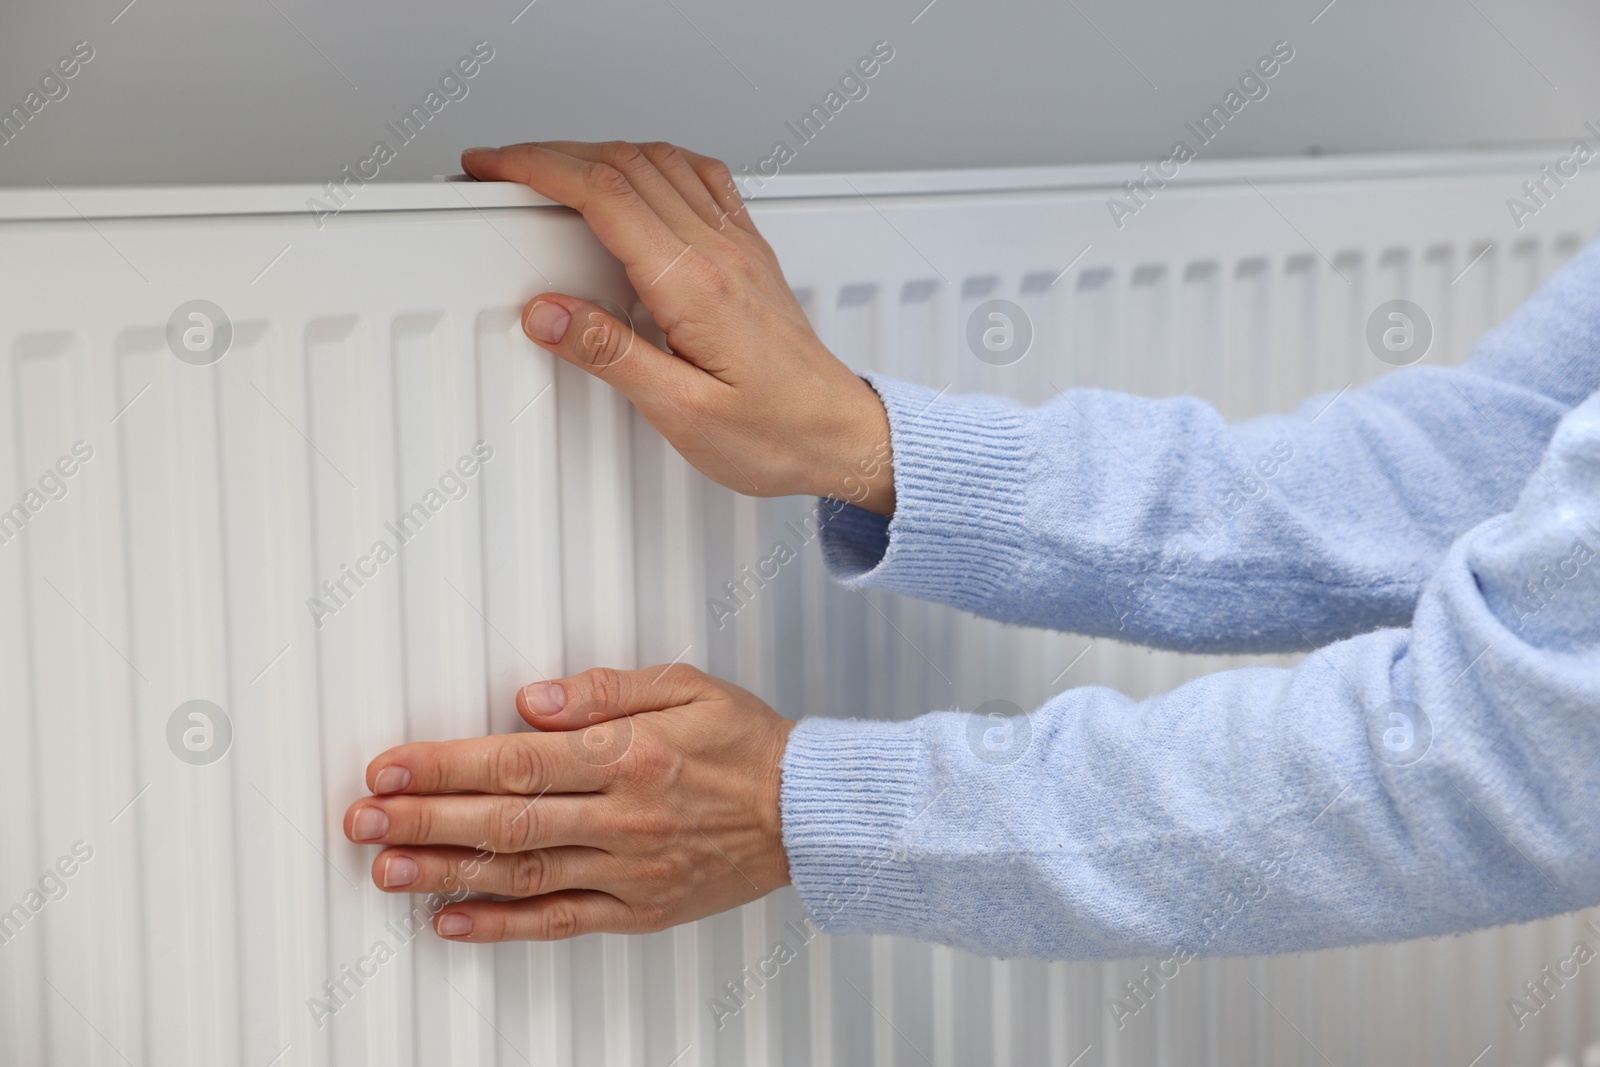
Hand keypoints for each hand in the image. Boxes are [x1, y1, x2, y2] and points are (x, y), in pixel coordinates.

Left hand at [342, 664, 794, 941]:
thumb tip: (533, 701)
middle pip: (503, 820)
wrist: (810, 813)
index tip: (389, 768)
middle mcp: (623, 817)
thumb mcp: (686, 685)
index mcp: (630, 755)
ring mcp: (628, 870)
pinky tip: (452, 922)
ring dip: (445, 873)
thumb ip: (606, 690)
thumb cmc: (748, 745)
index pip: (515, 760)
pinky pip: (558, 922)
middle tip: (361, 821)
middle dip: (422, 821)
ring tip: (385, 870)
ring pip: (520, 873)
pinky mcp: (639, 910)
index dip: (443, 766)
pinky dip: (501, 924)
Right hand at [461, 140, 895, 515]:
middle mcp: (721, 252)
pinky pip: (702, 178)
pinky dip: (655, 160)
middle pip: (627, 164)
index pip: (607, 195)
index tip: (496, 168)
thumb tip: (549, 313)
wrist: (843, 437)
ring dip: (599, 151)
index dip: (540, 168)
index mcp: (697, 285)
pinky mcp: (751, 255)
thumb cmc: (777, 434)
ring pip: (662, 161)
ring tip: (552, 168)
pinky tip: (639, 173)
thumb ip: (611, 356)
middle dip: (553, 153)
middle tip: (503, 166)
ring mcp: (740, 247)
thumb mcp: (682, 413)